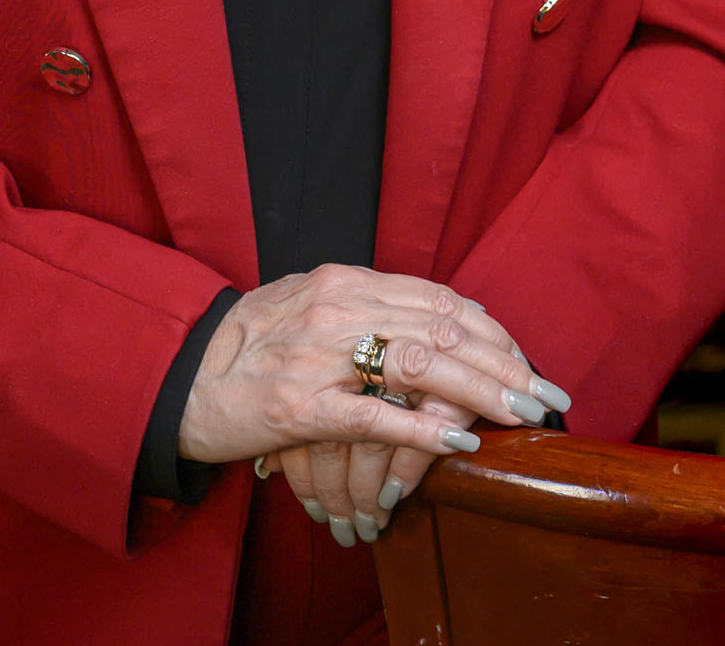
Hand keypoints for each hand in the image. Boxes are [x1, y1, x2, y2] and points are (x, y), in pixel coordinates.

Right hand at [180, 266, 568, 543]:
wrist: (180, 375)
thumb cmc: (252, 343)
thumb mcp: (316, 304)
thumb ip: (376, 307)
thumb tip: (448, 320)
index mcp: (349, 282)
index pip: (442, 301)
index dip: (493, 334)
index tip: (526, 362)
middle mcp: (340, 309)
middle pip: (444, 330)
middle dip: (504, 364)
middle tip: (544, 393)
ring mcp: (318, 356)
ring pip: (420, 363)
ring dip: (481, 391)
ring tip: (521, 413)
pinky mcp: (297, 406)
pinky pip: (374, 414)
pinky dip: (424, 428)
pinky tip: (462, 441)